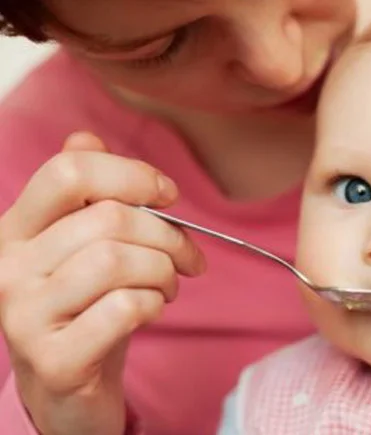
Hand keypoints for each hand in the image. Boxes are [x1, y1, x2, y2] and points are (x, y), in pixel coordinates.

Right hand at [0, 133, 205, 434]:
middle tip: (188, 258)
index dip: (131, 174)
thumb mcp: (81, 247)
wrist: (65, 386)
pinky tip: (153, 309)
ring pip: (117, 261)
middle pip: (110, 219)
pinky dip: (154, 303)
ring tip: (169, 286)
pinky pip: (123, 308)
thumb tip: (87, 138)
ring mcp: (24, 316)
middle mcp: (8, 267)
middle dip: (169, 236)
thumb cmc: (84, 307)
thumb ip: (84, 195)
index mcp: (17, 229)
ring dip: (163, 272)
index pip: (69, 172)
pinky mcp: (54, 359)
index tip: (168, 195)